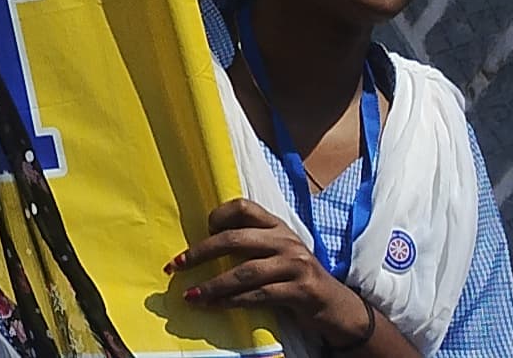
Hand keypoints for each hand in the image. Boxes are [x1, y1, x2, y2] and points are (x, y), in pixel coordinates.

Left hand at [171, 199, 379, 349]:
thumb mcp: (277, 254)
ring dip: (212, 285)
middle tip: (176, 266)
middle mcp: (286, 240)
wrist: (336, 306)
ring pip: (244, 272)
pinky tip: (215, 306)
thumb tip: (202, 249)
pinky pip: (259, 295)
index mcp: (277, 226)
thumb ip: (251, 245)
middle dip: (200, 253)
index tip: (201, 232)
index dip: (218, 216)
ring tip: (191, 295)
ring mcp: (295, 264)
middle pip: (235, 239)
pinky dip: (233, 301)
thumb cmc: (296, 278)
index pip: (243, 207)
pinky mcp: (301, 290)